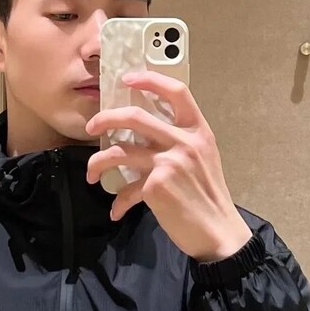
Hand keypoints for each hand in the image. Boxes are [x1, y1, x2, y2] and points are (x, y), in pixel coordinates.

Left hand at [84, 70, 252, 261]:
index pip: (176, 92)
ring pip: (119, 151)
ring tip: (92, 173)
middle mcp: (185, 142)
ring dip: (98, 161)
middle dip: (105, 119)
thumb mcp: (203, 160)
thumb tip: (147, 135)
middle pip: (135, 117)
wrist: (218, 231)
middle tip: (92, 127)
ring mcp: (170, 162)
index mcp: (199, 131)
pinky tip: (116, 211)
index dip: (150, 80)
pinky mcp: (157, 186)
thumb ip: (181, 142)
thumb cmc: (209, 198)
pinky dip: (119, 201)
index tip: (127, 79)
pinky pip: (127, 188)